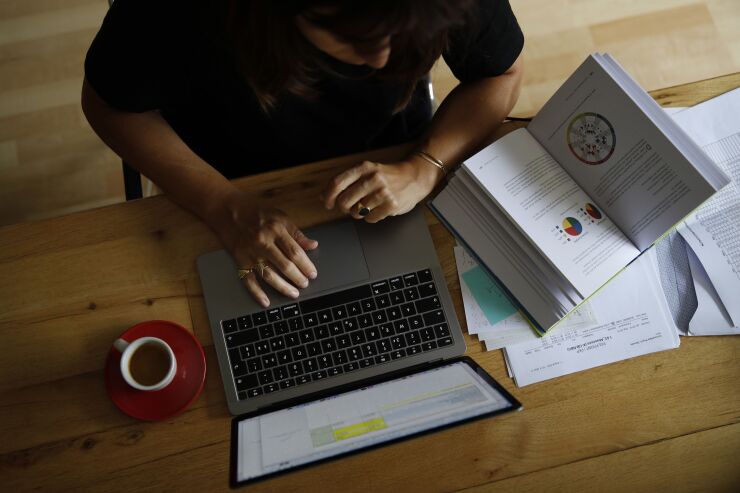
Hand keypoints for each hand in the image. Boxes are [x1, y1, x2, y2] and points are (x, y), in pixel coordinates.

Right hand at [215, 191, 317, 306]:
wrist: (227, 210)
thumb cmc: (255, 212)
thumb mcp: (280, 216)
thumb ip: (297, 233)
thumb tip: (313, 245)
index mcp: (276, 229)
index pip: (295, 252)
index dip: (306, 265)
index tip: (313, 273)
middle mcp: (263, 242)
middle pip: (284, 265)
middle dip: (298, 278)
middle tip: (305, 284)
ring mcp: (250, 253)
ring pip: (269, 275)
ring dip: (283, 287)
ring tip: (294, 294)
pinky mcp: (240, 260)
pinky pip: (248, 280)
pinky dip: (257, 293)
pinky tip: (266, 302)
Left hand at [322, 156, 441, 222]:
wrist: (414, 177)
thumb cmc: (387, 175)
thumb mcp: (366, 171)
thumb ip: (345, 182)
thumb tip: (324, 196)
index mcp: (364, 168)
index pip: (337, 183)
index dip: (329, 196)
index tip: (328, 203)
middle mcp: (373, 178)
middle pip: (344, 201)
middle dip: (344, 207)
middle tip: (349, 206)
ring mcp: (383, 192)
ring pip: (357, 212)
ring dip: (358, 213)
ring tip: (367, 206)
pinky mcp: (392, 205)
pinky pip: (370, 219)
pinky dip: (371, 217)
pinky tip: (377, 209)